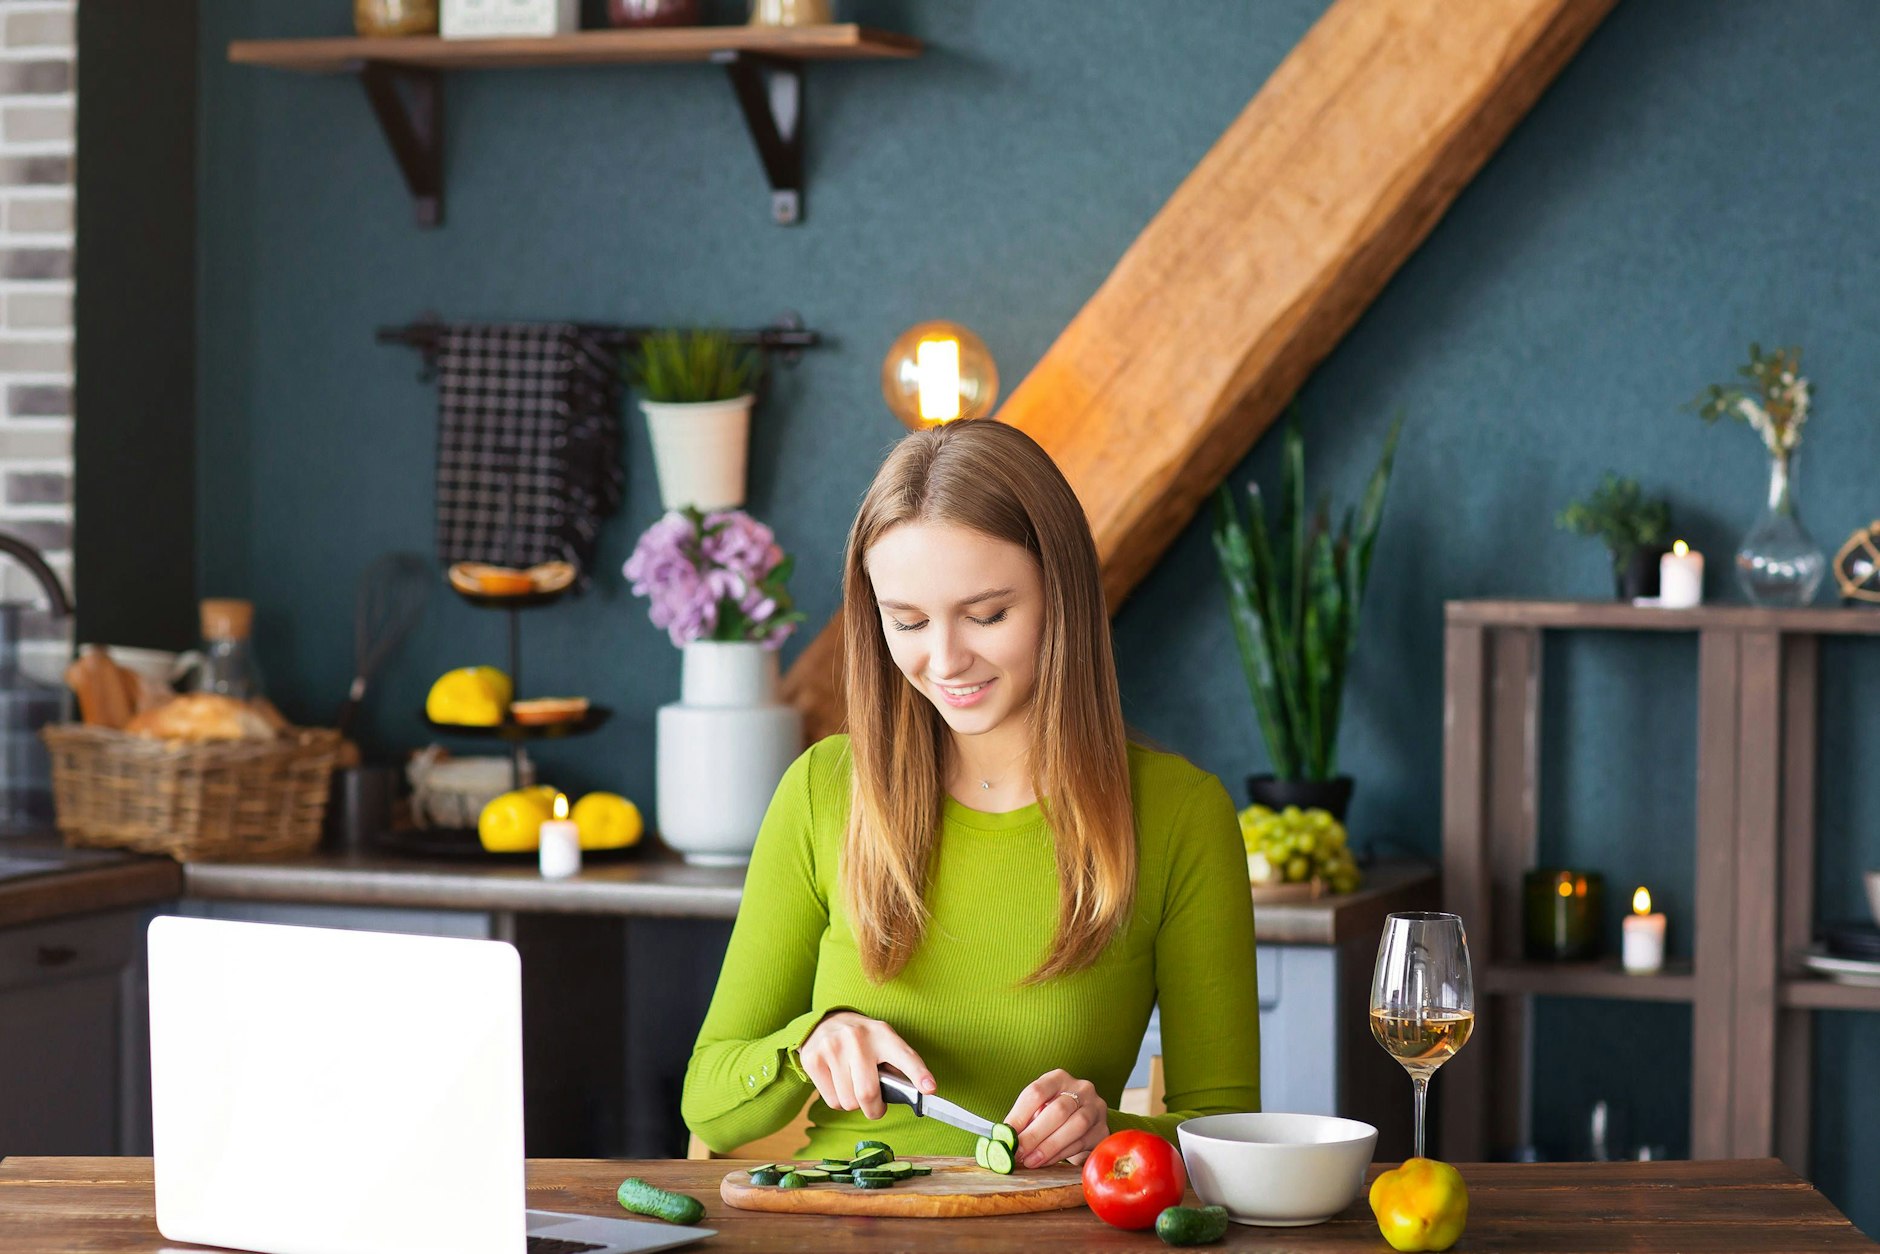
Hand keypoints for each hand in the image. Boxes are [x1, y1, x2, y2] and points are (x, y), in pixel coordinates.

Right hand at [798, 1011, 935, 1119]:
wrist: (825, 1022)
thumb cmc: (862, 1041)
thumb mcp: (883, 1043)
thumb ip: (897, 1067)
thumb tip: (915, 1095)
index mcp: (883, 1034)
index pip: (905, 1056)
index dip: (919, 1074)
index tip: (930, 1089)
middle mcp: (857, 1038)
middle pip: (868, 1093)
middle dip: (874, 1109)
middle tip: (875, 1105)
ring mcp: (832, 1047)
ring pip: (848, 1102)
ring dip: (854, 1103)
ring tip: (853, 1085)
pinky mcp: (813, 1059)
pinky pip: (831, 1100)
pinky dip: (838, 1100)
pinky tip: (838, 1082)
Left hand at [1003, 1069, 1108, 1167]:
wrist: (1085, 1128)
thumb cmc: (1054, 1118)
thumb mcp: (1039, 1111)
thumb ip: (1024, 1120)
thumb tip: (1003, 1139)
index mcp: (1059, 1078)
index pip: (1037, 1092)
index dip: (1020, 1115)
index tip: (1006, 1135)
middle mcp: (1081, 1089)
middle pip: (1058, 1110)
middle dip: (1034, 1134)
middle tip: (1018, 1153)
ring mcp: (1096, 1109)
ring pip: (1075, 1126)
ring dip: (1049, 1147)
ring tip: (1031, 1161)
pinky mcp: (1103, 1131)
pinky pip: (1082, 1143)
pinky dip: (1061, 1154)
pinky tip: (1046, 1162)